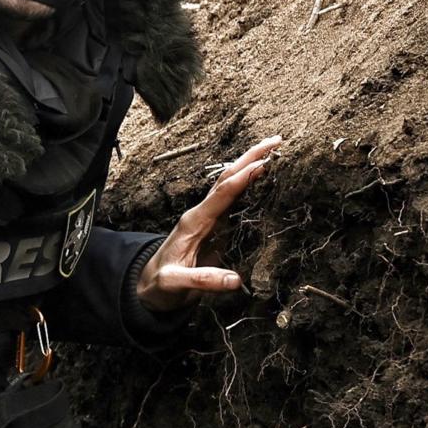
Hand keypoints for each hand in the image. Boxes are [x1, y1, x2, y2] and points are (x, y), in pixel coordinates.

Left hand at [137, 136, 281, 312]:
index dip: (242, 178)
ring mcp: (209, 219)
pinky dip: (250, 185)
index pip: (221, 194)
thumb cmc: (160, 284)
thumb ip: (202, 281)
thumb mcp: (175, 284)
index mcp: (194, 222)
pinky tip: (265, 177)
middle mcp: (202, 214)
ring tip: (276, 150)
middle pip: (228, 179)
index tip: (264, 164)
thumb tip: (235, 280)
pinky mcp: (216, 228)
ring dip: (252, 166)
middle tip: (277, 141)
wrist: (149, 287)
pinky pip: (235, 200)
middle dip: (251, 158)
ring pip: (232, 185)